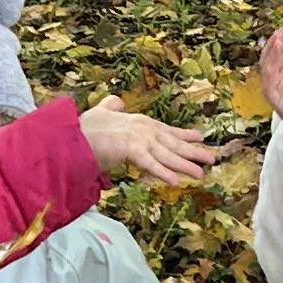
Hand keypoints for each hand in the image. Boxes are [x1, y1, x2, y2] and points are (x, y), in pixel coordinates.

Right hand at [81, 97, 213, 188]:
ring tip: (201, 173)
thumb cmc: (83, 128)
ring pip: (166, 155)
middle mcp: (142, 128)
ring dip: (185, 164)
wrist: (70, 135)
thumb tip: (118, 102)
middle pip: (172, 143)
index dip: (184, 135)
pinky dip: (163, 172)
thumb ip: (111, 107)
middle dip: (193, 151)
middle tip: (212, 158)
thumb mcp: (101, 113)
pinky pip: (150, 164)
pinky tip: (176, 181)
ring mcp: (138, 138)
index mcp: (137, 121)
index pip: (166, 130)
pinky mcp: (130, 149)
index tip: (200, 138)